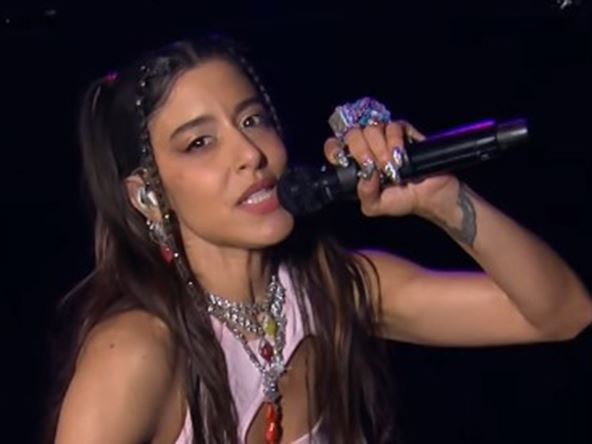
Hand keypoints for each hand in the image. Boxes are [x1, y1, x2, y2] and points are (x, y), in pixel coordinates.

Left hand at [323, 120, 459, 219]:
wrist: (431, 196)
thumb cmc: (402, 200)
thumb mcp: (375, 206)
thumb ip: (364, 194)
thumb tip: (365, 174)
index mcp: (356, 163)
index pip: (334, 146)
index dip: (335, 149)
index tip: (343, 160)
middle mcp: (367, 147)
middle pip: (352, 134)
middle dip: (362, 151)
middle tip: (376, 168)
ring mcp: (384, 138)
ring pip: (372, 129)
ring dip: (381, 149)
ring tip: (392, 166)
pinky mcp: (404, 132)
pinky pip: (393, 126)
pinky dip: (395, 141)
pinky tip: (401, 155)